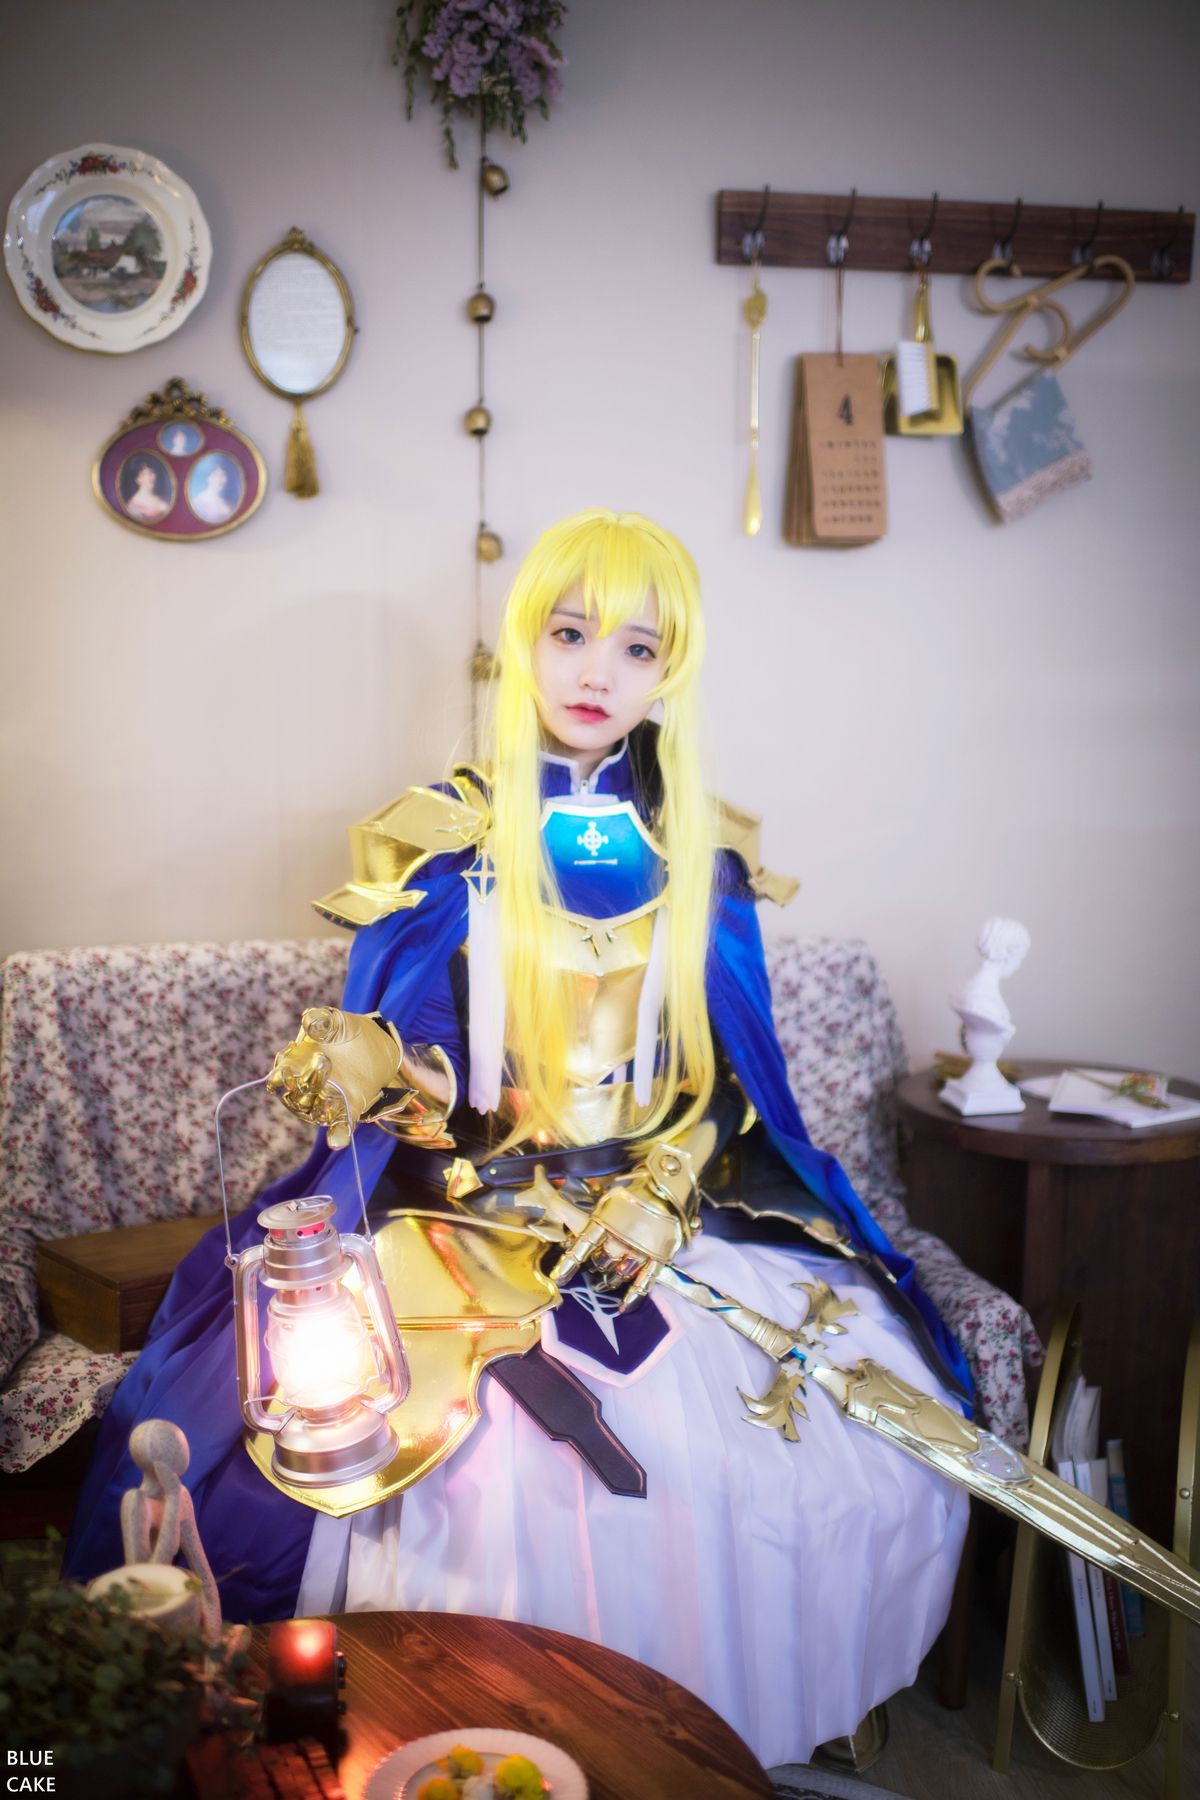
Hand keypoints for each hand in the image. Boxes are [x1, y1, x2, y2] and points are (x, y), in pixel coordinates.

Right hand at [266, 1007, 401, 1147]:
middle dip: (307, 1083)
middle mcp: (307, 1085)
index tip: (288, 1070)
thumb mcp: (338, 1021)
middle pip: (297, 1095)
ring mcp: (327, 1099)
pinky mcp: (348, 1109)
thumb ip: (322, 1020)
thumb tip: (309, 1019)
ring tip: (331, 1094)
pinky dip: (337, 1135)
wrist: (377, 1042)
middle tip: (324, 1061)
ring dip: (319, 1106)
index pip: (280, 1076)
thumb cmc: (348, 1030)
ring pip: (313, 1111)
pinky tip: (337, 1141)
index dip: (281, 1076)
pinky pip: (338, 1126)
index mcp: (297, 1063)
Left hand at [549, 1146, 697, 1309]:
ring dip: (612, 1278)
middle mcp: (619, 1238)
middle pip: (601, 1263)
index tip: (559, 1277)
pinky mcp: (657, 1256)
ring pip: (619, 1273)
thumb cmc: (632, 1187)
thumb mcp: (601, 1191)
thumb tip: (538, 1173)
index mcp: (603, 1222)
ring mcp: (639, 1249)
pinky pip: (643, 1281)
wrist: (669, 1185)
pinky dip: (633, 1295)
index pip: (582, 1247)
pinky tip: (624, 1307)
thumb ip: (570, 1188)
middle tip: (598, 1266)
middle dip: (598, 1265)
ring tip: (607, 1281)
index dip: (570, 1263)